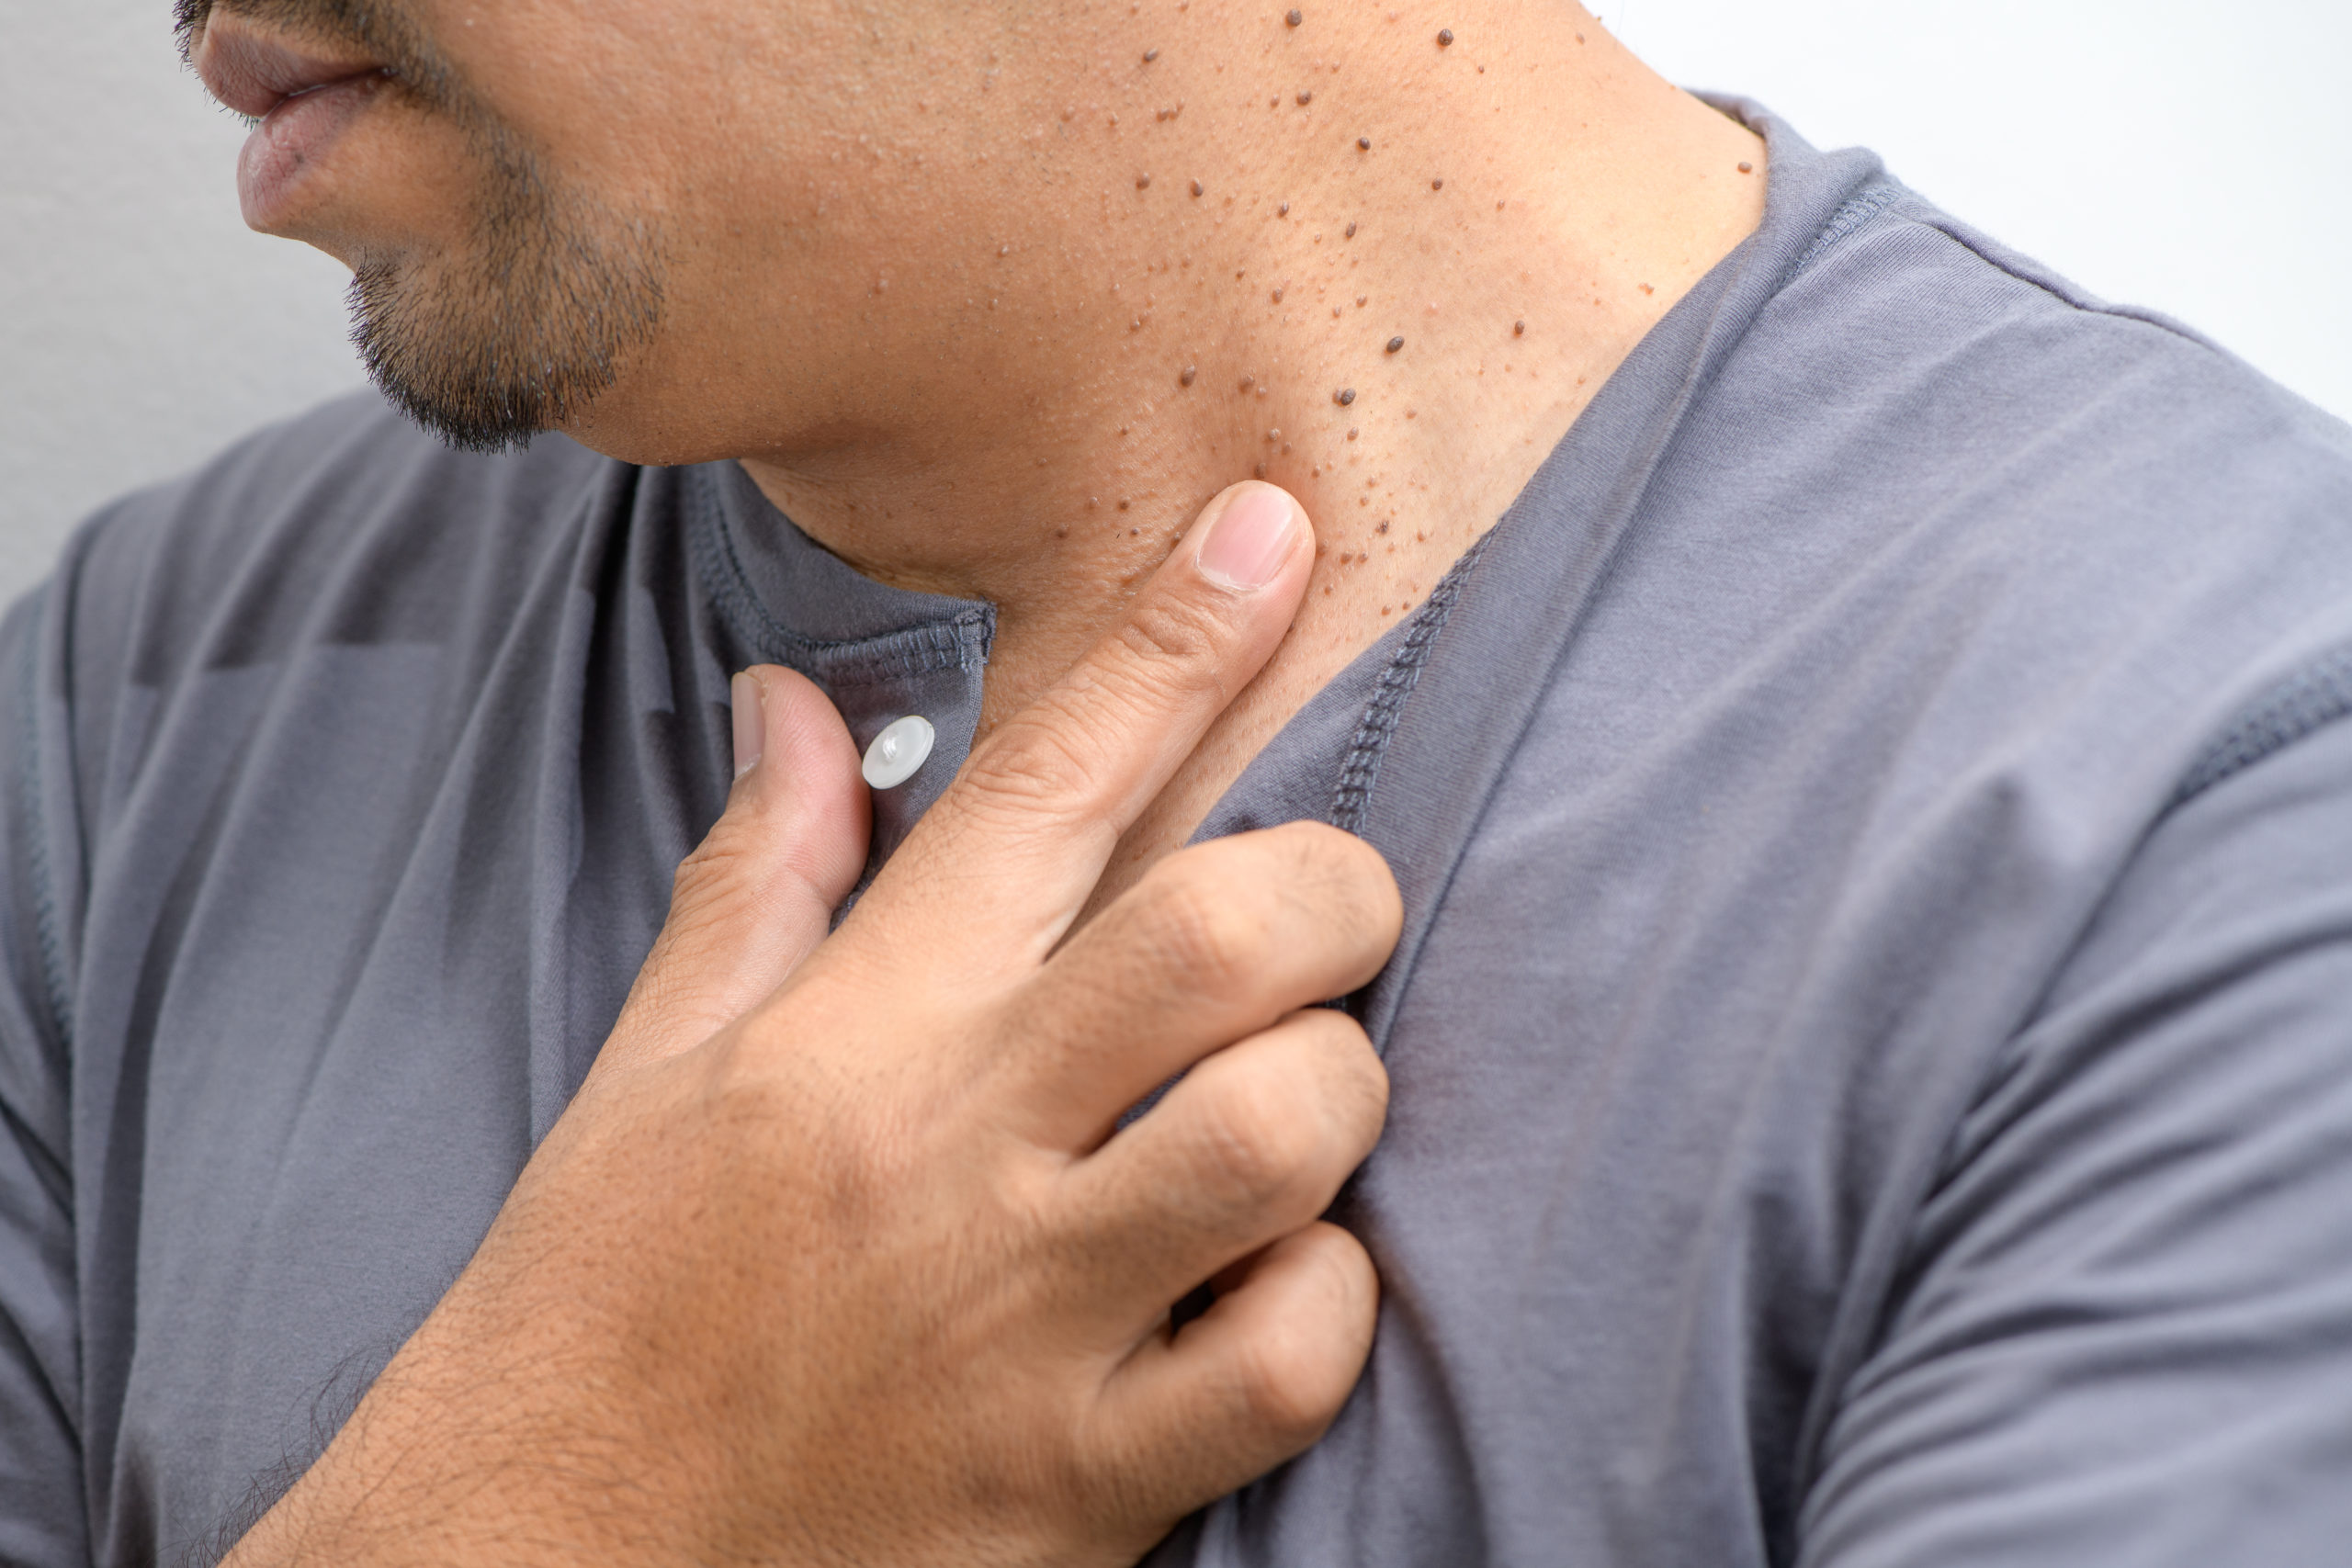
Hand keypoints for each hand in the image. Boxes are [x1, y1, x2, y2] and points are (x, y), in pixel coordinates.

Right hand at [225, 481, 1402, 1566]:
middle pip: (1225, 936)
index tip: (1271, 530)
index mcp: (857, 1030)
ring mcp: (1031, 1322)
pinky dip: (1320, 1305)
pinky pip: (1293, 1363)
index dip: (1178, 634)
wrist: (546, 1567)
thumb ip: (758, 875)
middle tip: (1322, 912)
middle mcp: (955, 1152)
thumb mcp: (653, 1067)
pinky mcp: (1087, 1484)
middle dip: (1332, 888)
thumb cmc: (600, 1304)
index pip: (1045, 781)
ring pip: (1288, 1133)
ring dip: (1337, 1096)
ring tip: (1293, 1107)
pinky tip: (1268, 1288)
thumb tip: (794, 700)